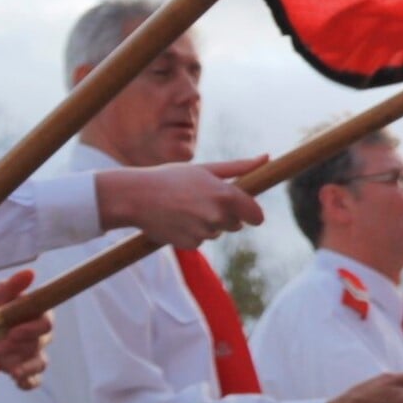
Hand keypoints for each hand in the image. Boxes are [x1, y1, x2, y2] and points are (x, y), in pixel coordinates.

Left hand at [0, 271, 48, 389]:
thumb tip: (30, 272)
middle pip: (41, 342)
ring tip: (15, 372)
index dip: (33, 328)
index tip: (14, 331)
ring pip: (39, 363)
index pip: (47, 323)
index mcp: (38, 316)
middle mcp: (40, 336)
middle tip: (2, 345)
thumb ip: (13, 285)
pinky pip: (33, 380)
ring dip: (27, 367)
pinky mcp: (24, 369)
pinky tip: (19, 382)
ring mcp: (33, 354)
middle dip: (22, 345)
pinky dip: (28, 383)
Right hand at [97, 158, 265, 248]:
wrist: (136, 196)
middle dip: (226, 215)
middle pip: (237, 224)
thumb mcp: (206, 169)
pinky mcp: (191, 245)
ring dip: (208, 223)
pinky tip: (177, 220)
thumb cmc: (172, 178)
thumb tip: (267, 158)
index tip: (248, 211)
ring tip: (185, 208)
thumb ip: (240, 167)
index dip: (252, 213)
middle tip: (202, 200)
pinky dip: (192, 233)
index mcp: (226, 195)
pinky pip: (200, 241)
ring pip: (217, 232)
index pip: (257, 216)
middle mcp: (218, 216)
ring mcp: (204, 232)